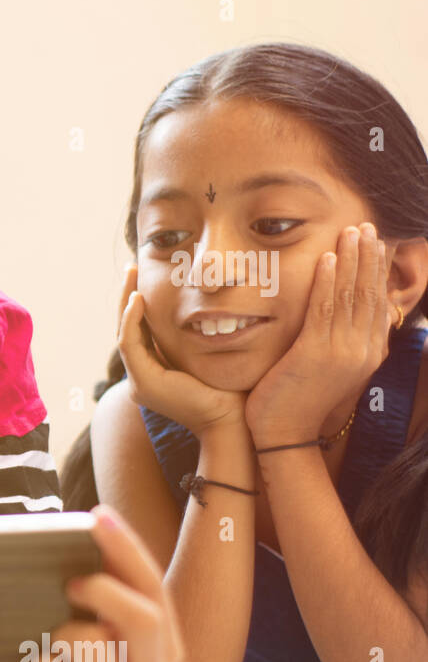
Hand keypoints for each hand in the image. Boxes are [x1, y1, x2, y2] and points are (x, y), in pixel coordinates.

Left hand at [17, 504, 183, 661]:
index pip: (153, 587)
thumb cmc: (84, 659)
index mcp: (165, 644)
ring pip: (88, 644)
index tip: (97, 516)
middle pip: (143, 620)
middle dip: (104, 591)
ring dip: (61, 631)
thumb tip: (86, 529)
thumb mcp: (104, 623)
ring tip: (55, 641)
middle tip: (71, 583)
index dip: (126, 548)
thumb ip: (106, 585)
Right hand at [116, 265, 246, 438]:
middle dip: (128, 297)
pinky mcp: (144, 383)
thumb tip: (217, 310)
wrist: (233, 423)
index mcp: (156, 373)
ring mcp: (140, 382)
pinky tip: (140, 297)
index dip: (140, 305)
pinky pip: (129, 343)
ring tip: (132, 275)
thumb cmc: (234, 392)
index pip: (141, 332)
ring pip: (123, 333)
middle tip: (131, 268)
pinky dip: (132, 319)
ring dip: (126, 302)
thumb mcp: (213, 357)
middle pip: (127, 329)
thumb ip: (204, 339)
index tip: (144, 277)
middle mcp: (142, 378)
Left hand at [245, 224, 389, 444]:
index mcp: (369, 353)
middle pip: (369, 294)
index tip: (374, 244)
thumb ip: (341, 342)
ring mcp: (342, 352)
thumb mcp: (330, 369)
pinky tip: (327, 259)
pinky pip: (323, 310)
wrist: (284, 433)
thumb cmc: (300, 400)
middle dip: (368, 257)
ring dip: (351, 260)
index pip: (377, 303)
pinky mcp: (316, 354)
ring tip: (350, 232)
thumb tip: (344, 318)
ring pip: (350, 297)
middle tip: (366, 228)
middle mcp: (363, 351)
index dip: (376, 271)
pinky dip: (327, 281)